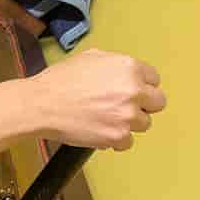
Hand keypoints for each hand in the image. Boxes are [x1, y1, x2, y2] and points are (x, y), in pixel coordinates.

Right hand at [29, 49, 166, 150]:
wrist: (41, 104)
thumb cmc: (60, 81)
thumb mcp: (89, 58)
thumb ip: (114, 65)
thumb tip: (124, 74)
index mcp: (128, 67)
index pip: (154, 79)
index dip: (142, 85)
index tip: (133, 91)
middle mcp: (133, 90)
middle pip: (158, 102)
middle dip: (143, 105)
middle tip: (124, 106)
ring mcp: (127, 115)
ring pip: (144, 124)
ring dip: (129, 123)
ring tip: (107, 119)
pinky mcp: (118, 136)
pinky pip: (128, 141)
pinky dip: (116, 139)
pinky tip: (101, 130)